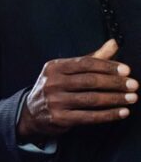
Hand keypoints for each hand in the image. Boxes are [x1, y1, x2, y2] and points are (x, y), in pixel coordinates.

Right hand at [18, 39, 138, 138]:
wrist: (32, 113)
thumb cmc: (55, 88)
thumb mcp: (67, 70)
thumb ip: (92, 58)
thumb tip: (114, 43)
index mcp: (54, 67)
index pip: (85, 63)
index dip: (107, 66)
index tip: (126, 70)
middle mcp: (52, 83)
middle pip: (89, 81)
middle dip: (115, 83)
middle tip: (133, 85)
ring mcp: (55, 101)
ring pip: (91, 99)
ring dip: (115, 99)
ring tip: (132, 98)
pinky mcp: (59, 118)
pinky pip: (89, 116)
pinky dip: (108, 115)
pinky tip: (122, 112)